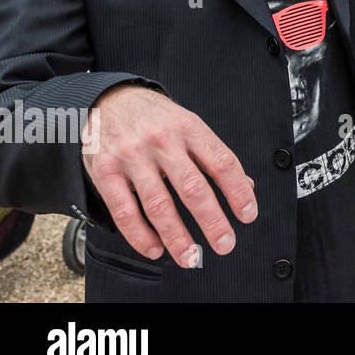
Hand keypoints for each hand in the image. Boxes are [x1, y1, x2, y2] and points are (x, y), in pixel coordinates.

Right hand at [81, 84, 256, 266]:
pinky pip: (124, 210)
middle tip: (224, 243)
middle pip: (193, 187)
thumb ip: (213, 156)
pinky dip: (140, 234)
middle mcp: (163, 141)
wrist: (109, 99)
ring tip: (190, 256)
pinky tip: (154, 247)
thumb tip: (245, 186)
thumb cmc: (156, 118)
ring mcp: (133, 157)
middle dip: (212, 220)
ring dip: (176, 236)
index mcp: (190, 128)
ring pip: (159, 203)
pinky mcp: (106, 171)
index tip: (247, 215)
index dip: (237, 191)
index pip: (222, 162)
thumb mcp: (189, 125)